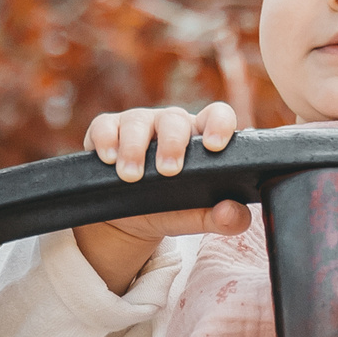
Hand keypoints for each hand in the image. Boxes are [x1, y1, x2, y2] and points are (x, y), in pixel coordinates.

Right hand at [76, 102, 252, 290]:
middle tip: (169, 171)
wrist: (127, 221)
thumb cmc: (170, 209)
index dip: (219, 124)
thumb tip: (233, 214)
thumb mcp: (196, 217)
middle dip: (172, 143)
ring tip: (131, 176)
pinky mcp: (106, 131)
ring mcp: (137, 125)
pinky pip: (104, 126)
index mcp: (199, 139)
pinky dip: (106, 141)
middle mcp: (169, 126)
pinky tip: (109, 160)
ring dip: (134, 148)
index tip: (214, 146)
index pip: (216, 115)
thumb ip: (223, 218)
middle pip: (174, 118)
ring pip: (137, 121)